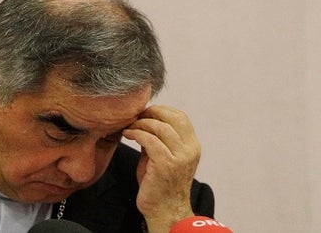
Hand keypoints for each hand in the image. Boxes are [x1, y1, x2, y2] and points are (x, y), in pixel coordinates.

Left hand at [121, 105, 201, 231]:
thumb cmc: (159, 184)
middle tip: (136, 116)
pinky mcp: (166, 165)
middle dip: (152, 112)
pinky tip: (128, 135)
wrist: (164, 211)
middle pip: (173, 117)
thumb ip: (158, 138)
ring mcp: (180, 157)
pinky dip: (136, 133)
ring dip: (141, 123)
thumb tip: (144, 120)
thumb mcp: (162, 156)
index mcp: (192, 146)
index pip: (180, 116)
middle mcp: (189, 150)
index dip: (162, 110)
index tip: (145, 112)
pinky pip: (149, 140)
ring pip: (160, 127)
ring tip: (130, 127)